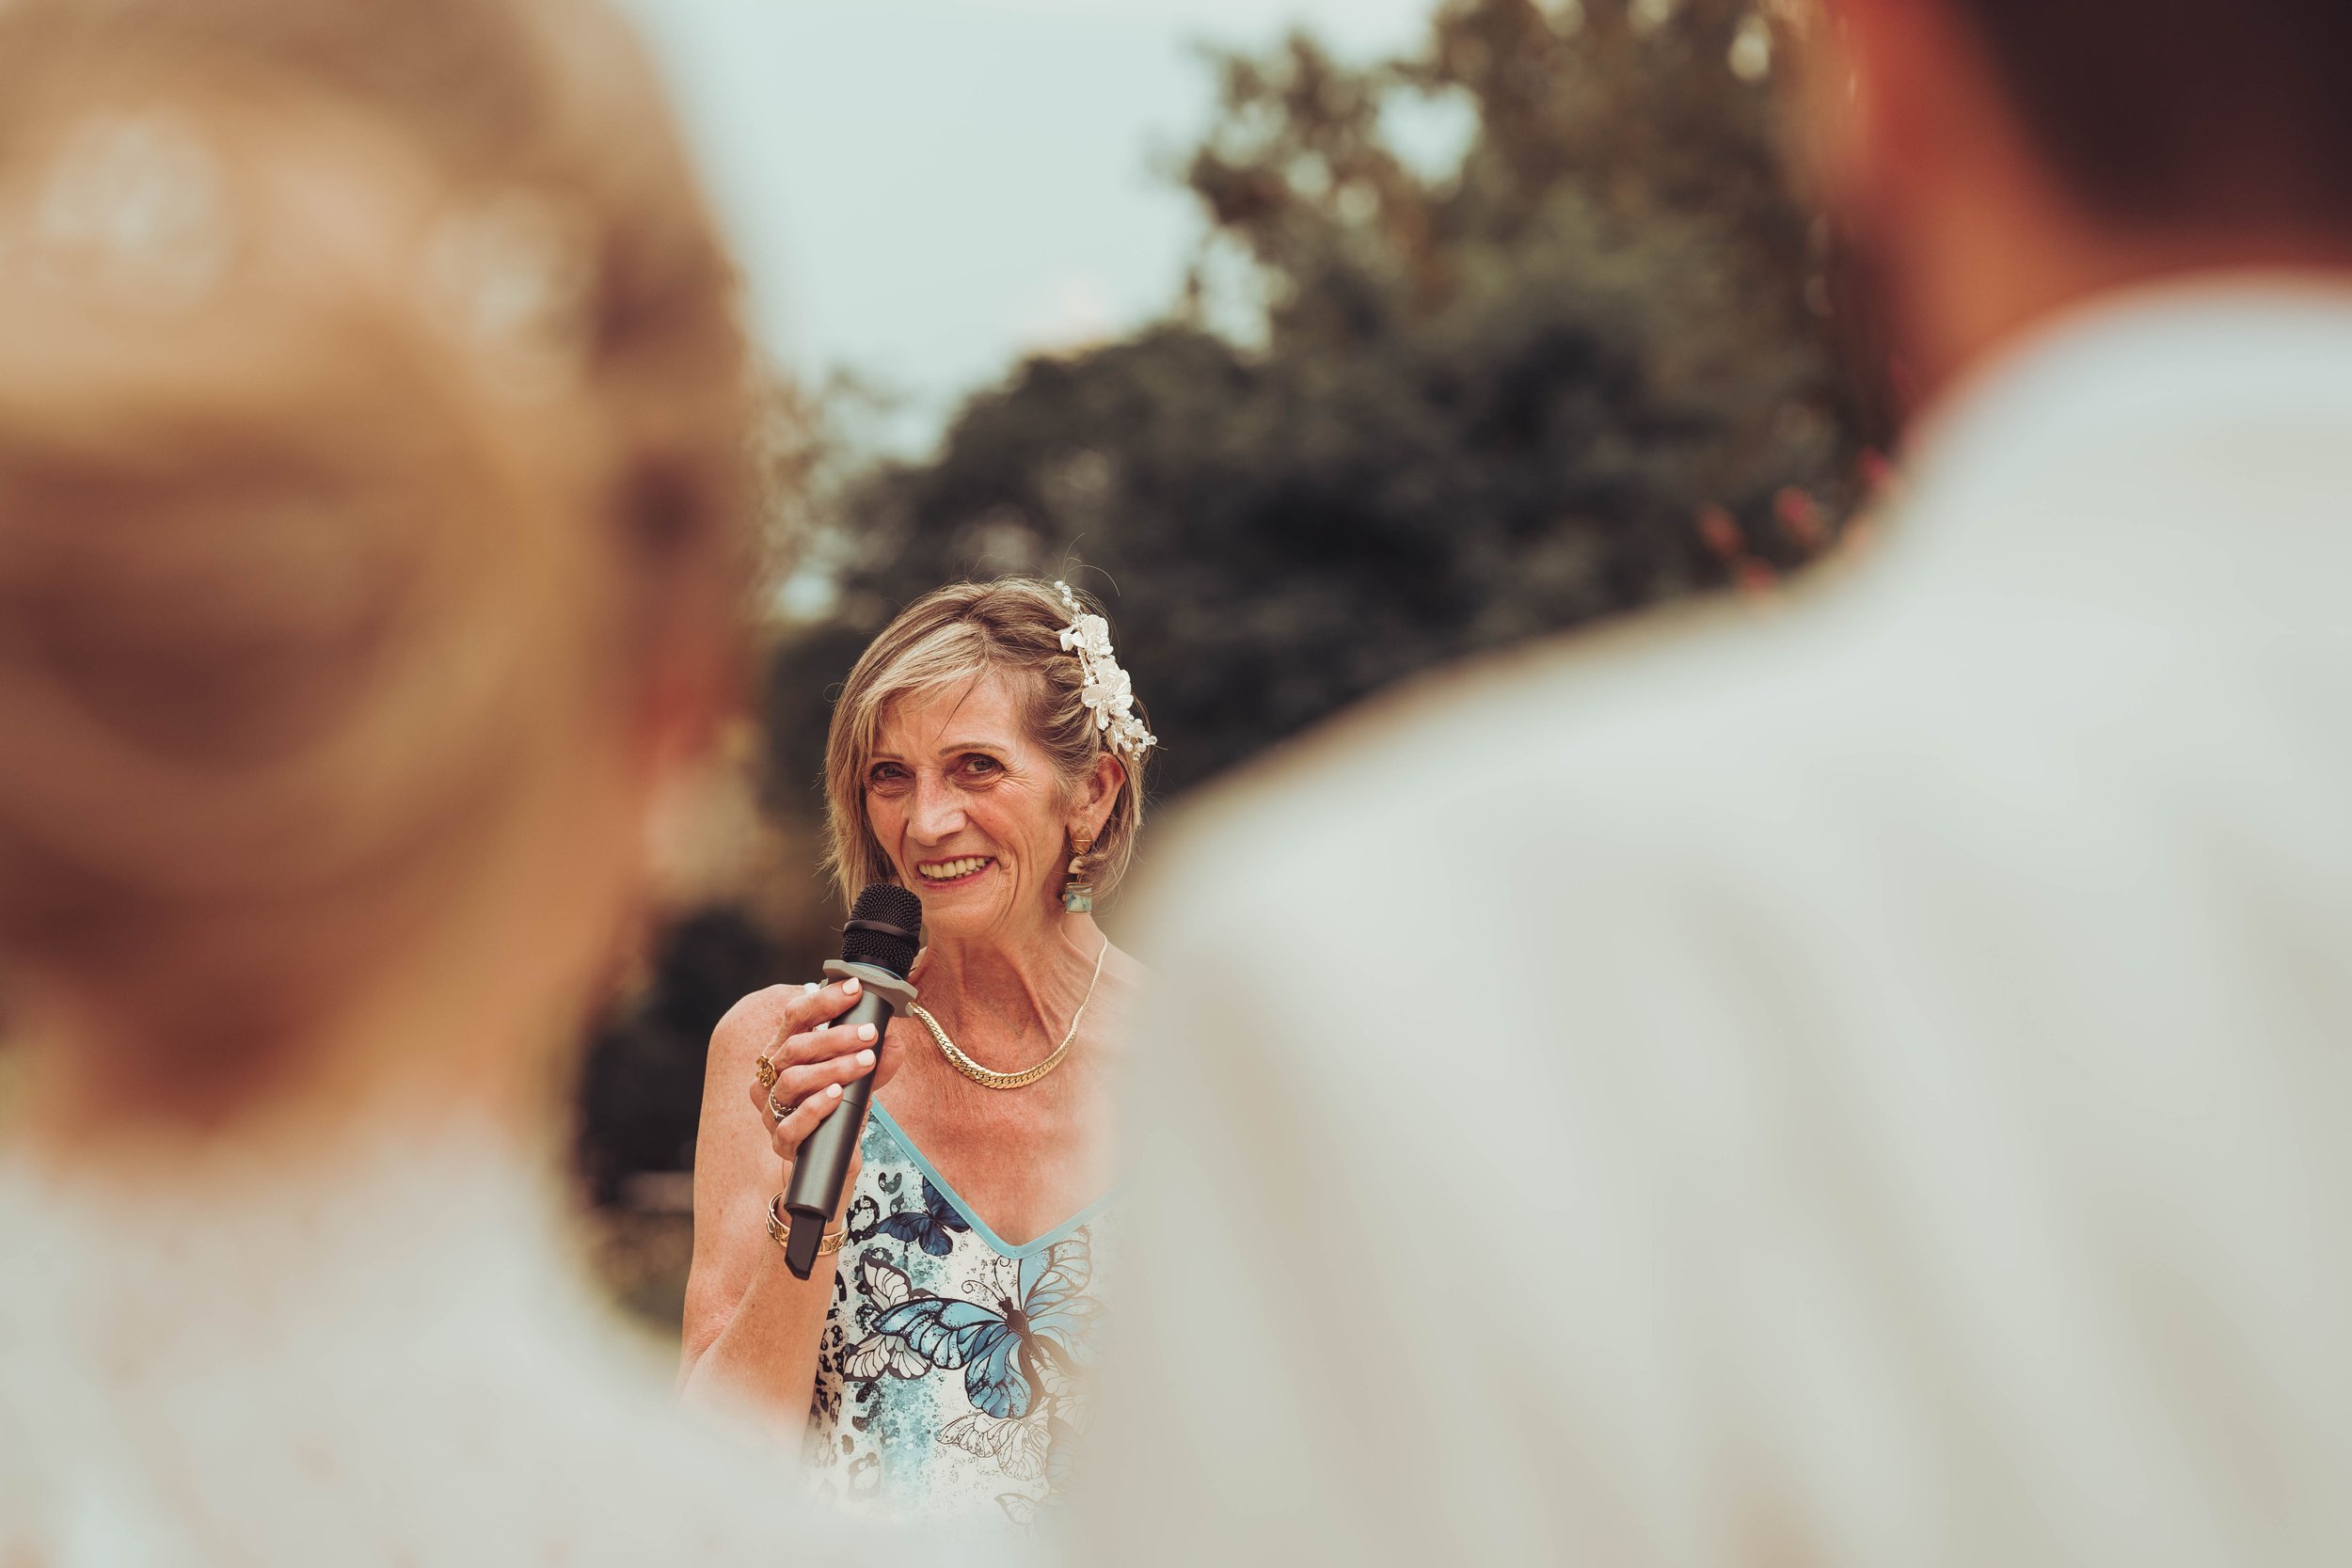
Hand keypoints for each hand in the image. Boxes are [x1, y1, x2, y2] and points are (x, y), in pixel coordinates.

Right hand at [737, 950, 927, 1196]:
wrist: (829, 1162)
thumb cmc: (839, 1110)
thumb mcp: (861, 1079)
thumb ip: (876, 1059)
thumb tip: (893, 1041)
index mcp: (785, 1052)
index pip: (795, 1017)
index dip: (824, 1000)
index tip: (856, 990)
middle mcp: (771, 1078)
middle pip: (794, 1047)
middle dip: (835, 1036)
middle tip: (870, 1033)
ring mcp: (772, 1110)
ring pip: (793, 1081)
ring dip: (832, 1068)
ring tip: (865, 1063)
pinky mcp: (781, 1142)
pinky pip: (791, 1124)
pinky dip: (815, 1107)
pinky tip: (837, 1096)